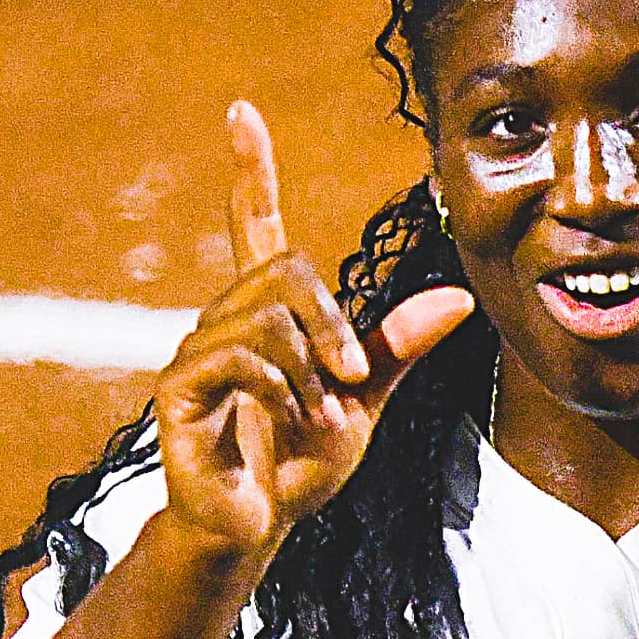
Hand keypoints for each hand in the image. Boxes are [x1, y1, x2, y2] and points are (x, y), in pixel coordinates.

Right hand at [155, 100, 473, 555]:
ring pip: (270, 315)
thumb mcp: (366, 402)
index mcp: (266, 314)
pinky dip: (282, 389)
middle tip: (354, 382)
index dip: (250, 168)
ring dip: (312, 371)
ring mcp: (197, 350)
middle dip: (334, 324)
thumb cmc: (300, 464)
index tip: (242, 111)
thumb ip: (398, 348)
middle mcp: (224, 320)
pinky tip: (290, 420)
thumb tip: (459, 297)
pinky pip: (241, 356)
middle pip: (286, 268)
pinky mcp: (179, 387)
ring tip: (322, 417)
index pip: (253, 223)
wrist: (259, 526)